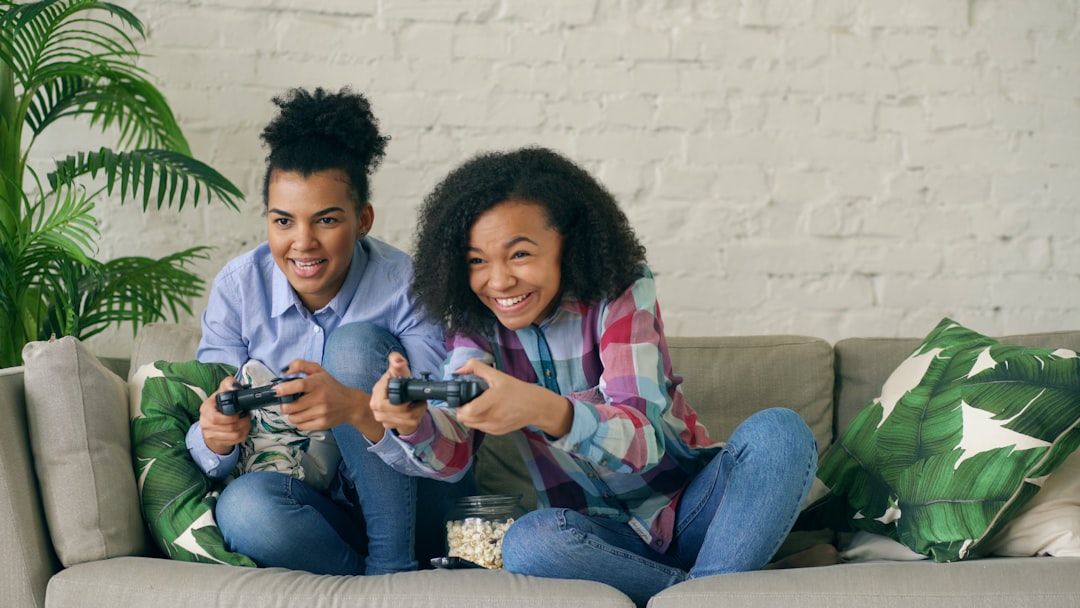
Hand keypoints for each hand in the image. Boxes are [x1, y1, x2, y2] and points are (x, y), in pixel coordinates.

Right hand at [199, 376, 251, 454]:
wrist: (212, 421)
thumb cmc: (219, 404)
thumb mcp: (222, 391)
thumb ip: (229, 384)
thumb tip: (235, 387)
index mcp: (205, 409)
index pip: (216, 418)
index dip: (231, 417)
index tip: (240, 410)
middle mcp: (205, 423)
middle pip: (229, 427)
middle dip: (243, 421)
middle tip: (247, 415)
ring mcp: (210, 434)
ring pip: (234, 435)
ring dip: (245, 427)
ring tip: (247, 421)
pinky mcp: (218, 442)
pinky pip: (236, 440)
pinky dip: (244, 434)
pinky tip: (244, 428)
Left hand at [276, 359, 380, 438]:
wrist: (350, 404)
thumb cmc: (331, 386)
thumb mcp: (318, 371)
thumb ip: (300, 365)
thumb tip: (284, 372)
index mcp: (318, 383)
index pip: (299, 386)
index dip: (284, 389)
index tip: (276, 391)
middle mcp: (320, 398)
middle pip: (291, 406)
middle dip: (284, 405)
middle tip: (288, 402)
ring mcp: (321, 412)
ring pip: (293, 418)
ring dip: (291, 414)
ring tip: (297, 409)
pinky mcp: (322, 424)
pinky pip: (300, 426)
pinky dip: (299, 422)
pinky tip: (305, 416)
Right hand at [370, 352, 427, 435]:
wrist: (395, 396)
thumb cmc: (396, 381)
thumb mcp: (397, 369)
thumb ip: (397, 360)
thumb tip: (399, 361)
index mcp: (377, 393)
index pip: (392, 399)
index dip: (405, 396)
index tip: (411, 391)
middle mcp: (377, 408)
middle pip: (403, 412)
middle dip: (415, 404)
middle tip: (418, 398)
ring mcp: (382, 419)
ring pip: (408, 419)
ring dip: (418, 410)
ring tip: (418, 403)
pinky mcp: (390, 426)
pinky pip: (409, 424)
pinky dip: (416, 416)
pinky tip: (415, 410)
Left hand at [452, 359, 572, 437]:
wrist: (536, 406)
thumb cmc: (517, 390)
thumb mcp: (498, 375)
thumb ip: (477, 368)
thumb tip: (459, 369)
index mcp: (492, 402)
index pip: (466, 412)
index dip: (460, 405)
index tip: (463, 397)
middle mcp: (492, 418)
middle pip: (465, 420)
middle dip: (463, 410)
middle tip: (469, 400)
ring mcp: (494, 427)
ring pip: (471, 425)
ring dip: (470, 416)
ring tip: (478, 405)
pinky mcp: (497, 432)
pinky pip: (480, 428)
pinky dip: (479, 421)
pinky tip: (487, 412)